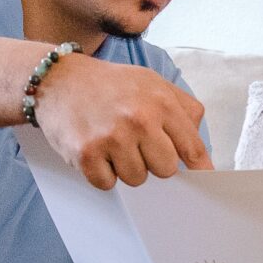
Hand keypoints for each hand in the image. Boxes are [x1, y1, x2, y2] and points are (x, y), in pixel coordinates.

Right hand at [33, 54, 209, 188]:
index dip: (198, 167)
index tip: (203, 178)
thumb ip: (183, 110)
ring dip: (125, 167)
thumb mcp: (153, 83)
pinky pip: (107, 183)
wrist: (59, 79)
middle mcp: (139, 120)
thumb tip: (200, 151)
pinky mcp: (86, 154)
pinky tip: (97, 150)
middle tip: (136, 144)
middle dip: (153, 162)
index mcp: (161, 102)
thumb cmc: (110, 84)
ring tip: (113, 142)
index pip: (191, 147)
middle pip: (166, 170)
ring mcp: (112, 138)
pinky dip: (102, 173)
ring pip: (136, 179)